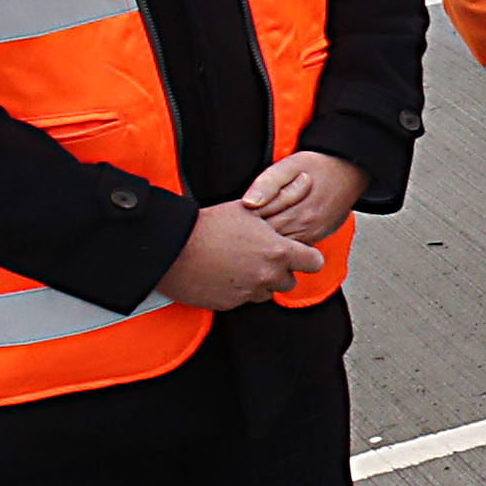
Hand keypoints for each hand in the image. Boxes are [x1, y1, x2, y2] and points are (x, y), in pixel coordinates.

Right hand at [155, 201, 320, 310]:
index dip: (307, 256)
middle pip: (290, 281)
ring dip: (261, 282)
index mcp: (277, 252)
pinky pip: (243, 299)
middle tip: (261, 256)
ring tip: (241, 264)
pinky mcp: (229, 304)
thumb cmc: (209, 224)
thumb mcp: (247, 208)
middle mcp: (267, 276)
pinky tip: (224, 274)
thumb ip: (281, 203)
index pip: (314, 262)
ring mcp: (248, 292)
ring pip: (267, 292)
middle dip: (280, 270)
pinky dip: (239, 290)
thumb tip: (306, 182)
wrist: (171, 248)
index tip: (298, 252)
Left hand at [238, 151, 365, 240]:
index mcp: (293, 211)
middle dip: (250, 237)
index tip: (229, 220)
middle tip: (235, 231)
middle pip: (267, 241)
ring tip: (250, 234)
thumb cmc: (317, 166)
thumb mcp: (288, 166)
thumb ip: (266, 183)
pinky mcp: (317, 237)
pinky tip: (270, 235)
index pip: (257, 227)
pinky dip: (280, 243)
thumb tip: (248, 203)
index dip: (241, 225)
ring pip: (280, 248)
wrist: (349, 170)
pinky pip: (293, 247)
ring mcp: (312, 234)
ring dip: (265, 242)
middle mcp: (304, 227)